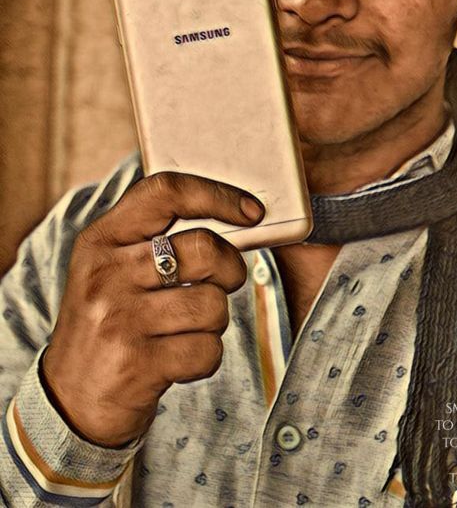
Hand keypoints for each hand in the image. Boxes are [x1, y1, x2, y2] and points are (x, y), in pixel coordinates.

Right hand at [42, 172, 263, 447]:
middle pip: (203, 248)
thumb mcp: (112, 268)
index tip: (251, 211)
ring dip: (215, 320)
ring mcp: (119, 320)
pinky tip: (179, 359)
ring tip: (187, 328)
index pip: (166, 192)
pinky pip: (208, 350)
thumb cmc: (109, 322)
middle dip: (230, 269)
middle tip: (223, 282)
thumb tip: (236, 215)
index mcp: (101, 239)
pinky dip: (206, 357)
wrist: (68, 401)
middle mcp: (106, 274)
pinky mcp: (137, 366)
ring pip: (213, 304)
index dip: (217, 195)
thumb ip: (156, 238)